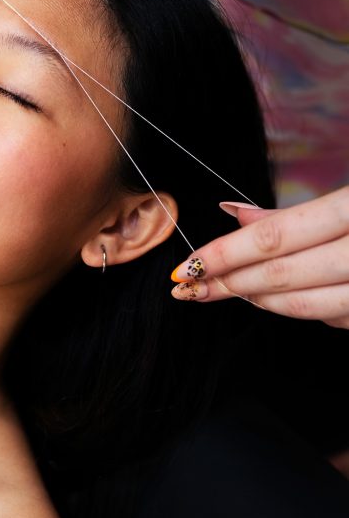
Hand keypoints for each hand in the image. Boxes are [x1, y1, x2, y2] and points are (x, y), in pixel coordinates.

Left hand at [170, 186, 348, 329]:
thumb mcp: (342, 200)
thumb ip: (290, 214)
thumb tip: (233, 213)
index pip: (270, 237)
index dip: (222, 254)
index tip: (185, 268)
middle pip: (278, 274)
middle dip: (228, 282)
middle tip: (193, 287)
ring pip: (299, 304)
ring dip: (256, 298)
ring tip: (229, 289)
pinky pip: (328, 317)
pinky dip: (297, 307)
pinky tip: (279, 297)